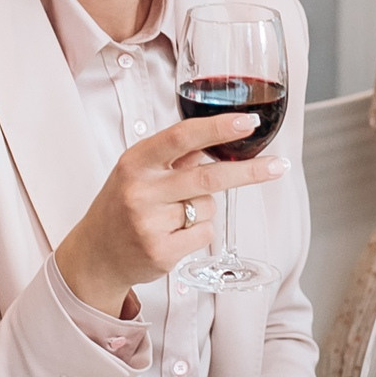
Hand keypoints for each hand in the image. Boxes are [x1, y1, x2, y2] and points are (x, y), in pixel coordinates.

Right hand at [54, 117, 288, 314]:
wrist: (96, 254)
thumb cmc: (123, 205)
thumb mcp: (138, 171)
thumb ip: (175, 157)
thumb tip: (223, 138)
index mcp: (135, 161)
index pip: (182, 137)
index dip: (218, 128)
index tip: (248, 123)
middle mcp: (141, 190)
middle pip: (209, 176)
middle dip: (249, 172)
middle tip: (279, 166)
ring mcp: (149, 223)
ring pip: (208, 207)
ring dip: (204, 209)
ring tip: (172, 216)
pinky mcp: (161, 252)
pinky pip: (204, 233)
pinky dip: (198, 232)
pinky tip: (172, 235)